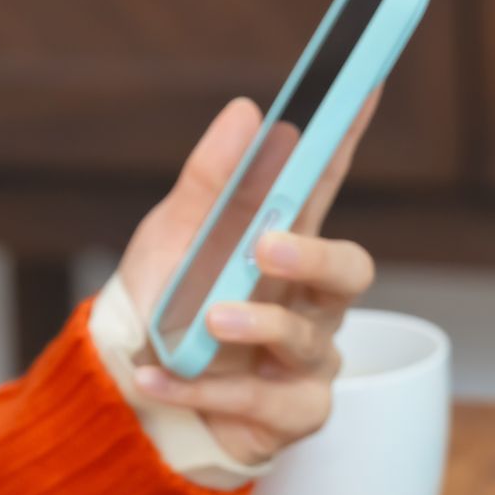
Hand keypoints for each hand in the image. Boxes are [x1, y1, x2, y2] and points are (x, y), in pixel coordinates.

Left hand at [114, 95, 381, 467]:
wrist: (130, 394)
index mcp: (286, 244)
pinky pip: (263, 400)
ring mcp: (308, 359)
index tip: (364, 82)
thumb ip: (210, 182)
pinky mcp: (294, 412)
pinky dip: (206, 386)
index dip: (348, 137)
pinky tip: (158, 376)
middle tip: (267, 247)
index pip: (326, 183)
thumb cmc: (165, 309)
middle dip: (314, 257)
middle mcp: (310, 301)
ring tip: (206, 322)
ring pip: (307, 340)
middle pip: (350, 271)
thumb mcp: (173, 237)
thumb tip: (247, 111)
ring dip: (255, 327)